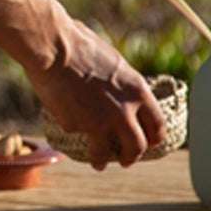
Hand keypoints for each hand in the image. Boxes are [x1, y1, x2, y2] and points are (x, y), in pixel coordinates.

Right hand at [21, 20, 166, 168]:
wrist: (53, 49)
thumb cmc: (80, 45)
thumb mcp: (113, 63)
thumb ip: (121, 84)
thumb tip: (119, 92)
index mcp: (138, 91)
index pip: (157, 125)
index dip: (154, 137)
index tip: (149, 142)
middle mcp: (123, 111)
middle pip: (137, 146)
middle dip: (132, 156)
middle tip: (126, 160)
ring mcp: (99, 122)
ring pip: (107, 152)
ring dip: (104, 161)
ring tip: (100, 164)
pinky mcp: (76, 126)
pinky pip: (78, 134)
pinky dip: (76, 134)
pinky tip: (69, 127)